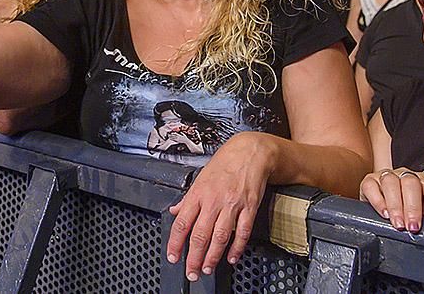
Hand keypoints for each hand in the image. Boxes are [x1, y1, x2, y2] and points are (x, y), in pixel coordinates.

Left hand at [166, 132, 272, 280]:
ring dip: (212, 256)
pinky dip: (237, 247)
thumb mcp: (200, 178)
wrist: (250, 152)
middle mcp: (213, 201)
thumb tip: (174, 211)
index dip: (175, 243)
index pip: (182, 223)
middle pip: (200, 234)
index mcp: (198, 194)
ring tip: (207, 268)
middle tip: (191, 271)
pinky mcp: (249, 208)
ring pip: (220, 236)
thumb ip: (187, 199)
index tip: (173, 256)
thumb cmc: (224, 164)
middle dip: (194, 257)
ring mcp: (232, 205)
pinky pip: (242, 232)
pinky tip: (231, 258)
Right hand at [360, 168, 423, 231]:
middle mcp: (404, 175)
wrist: (381, 205)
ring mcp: (386, 176)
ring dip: (395, 205)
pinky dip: (378, 201)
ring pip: (391, 182)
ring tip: (398, 223)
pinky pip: (372, 186)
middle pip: (411, 183)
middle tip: (413, 227)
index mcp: (421, 181)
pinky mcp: (369, 182)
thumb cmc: (406, 208)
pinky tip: (384, 213)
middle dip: (413, 207)